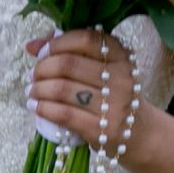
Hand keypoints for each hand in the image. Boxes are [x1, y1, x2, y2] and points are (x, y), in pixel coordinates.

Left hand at [25, 29, 157, 154]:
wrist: (141, 134)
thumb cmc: (113, 95)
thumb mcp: (102, 70)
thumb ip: (70, 52)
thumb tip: (32, 45)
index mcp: (121, 57)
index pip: (85, 39)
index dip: (57, 43)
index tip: (41, 53)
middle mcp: (121, 78)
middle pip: (68, 64)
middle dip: (41, 69)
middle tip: (32, 76)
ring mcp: (114, 105)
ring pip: (62, 89)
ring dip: (38, 89)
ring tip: (32, 91)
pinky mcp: (103, 129)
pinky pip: (63, 114)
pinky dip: (43, 108)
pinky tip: (35, 106)